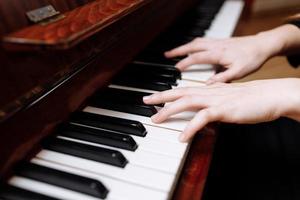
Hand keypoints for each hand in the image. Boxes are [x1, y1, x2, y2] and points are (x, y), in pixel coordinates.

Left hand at [143, 79, 299, 141]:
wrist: (268, 95)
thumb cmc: (249, 99)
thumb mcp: (225, 101)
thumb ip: (212, 106)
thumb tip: (201, 115)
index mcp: (209, 90)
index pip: (183, 90)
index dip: (167, 92)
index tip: (154, 96)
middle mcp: (209, 92)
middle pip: (179, 92)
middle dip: (160, 96)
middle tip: (145, 100)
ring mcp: (215, 100)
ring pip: (187, 102)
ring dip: (169, 110)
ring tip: (155, 119)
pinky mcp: (223, 110)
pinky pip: (203, 118)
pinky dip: (191, 127)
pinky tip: (182, 137)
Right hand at [165, 36, 273, 83]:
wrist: (263, 45)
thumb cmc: (252, 59)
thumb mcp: (239, 72)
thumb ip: (222, 78)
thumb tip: (207, 85)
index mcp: (218, 54)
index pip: (196, 58)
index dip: (184, 63)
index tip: (175, 69)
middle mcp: (215, 46)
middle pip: (192, 46)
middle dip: (178, 51)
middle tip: (166, 55)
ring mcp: (217, 42)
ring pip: (196, 42)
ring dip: (184, 46)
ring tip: (175, 51)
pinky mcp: (220, 41)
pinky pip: (202, 40)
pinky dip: (193, 44)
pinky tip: (192, 48)